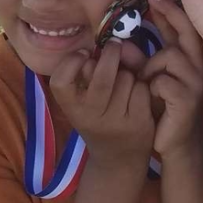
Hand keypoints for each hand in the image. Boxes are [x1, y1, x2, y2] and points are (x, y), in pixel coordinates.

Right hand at [49, 40, 153, 165]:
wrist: (118, 158)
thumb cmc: (99, 119)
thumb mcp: (85, 101)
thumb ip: (90, 73)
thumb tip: (111, 43)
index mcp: (71, 109)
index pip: (60, 82)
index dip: (71, 63)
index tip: (84, 54)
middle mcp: (91, 117)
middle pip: (103, 77)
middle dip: (111, 54)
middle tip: (115, 44)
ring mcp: (116, 121)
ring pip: (126, 79)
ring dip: (128, 73)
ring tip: (125, 82)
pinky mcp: (138, 122)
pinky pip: (142, 88)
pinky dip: (142, 84)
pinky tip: (137, 94)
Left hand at [139, 0, 202, 158]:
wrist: (174, 143)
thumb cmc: (161, 109)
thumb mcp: (147, 81)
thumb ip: (138, 62)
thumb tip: (121, 44)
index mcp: (187, 61)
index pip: (183, 29)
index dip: (171, 10)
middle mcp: (197, 67)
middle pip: (187, 32)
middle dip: (172, 13)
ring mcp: (194, 82)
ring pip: (170, 55)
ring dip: (151, 66)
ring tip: (145, 82)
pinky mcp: (187, 99)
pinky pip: (163, 81)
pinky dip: (152, 86)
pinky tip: (152, 97)